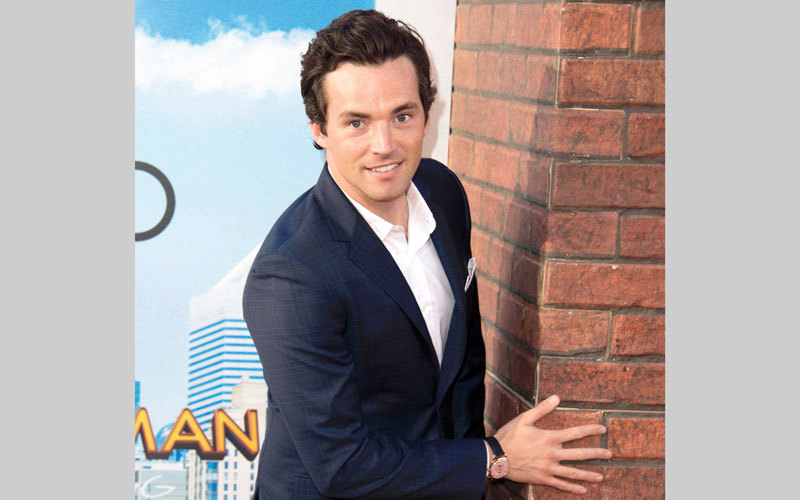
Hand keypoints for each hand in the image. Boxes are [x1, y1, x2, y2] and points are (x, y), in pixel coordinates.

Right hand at [491, 395, 610, 494]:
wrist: (496, 457)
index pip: (575, 433)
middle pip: (579, 454)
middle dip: (596, 453)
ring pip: (573, 473)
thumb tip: (556, 397)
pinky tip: (583, 490)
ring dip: (588, 475)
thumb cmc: (509, 436)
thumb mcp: (524, 418)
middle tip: (610, 454)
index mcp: (549, 438)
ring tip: (601, 477)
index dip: (591, 430)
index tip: (603, 429)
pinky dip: (572, 488)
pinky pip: (561, 485)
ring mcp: (548, 469)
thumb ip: (542, 409)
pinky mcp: (543, 478)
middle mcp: (552, 454)